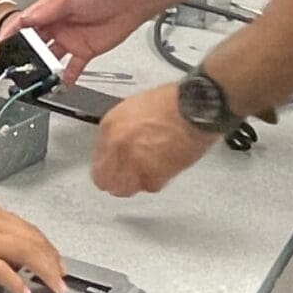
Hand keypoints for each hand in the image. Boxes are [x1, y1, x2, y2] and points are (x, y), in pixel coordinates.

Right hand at [0, 201, 65, 292]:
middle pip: (31, 237)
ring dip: (43, 269)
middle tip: (64, 279)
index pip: (27, 228)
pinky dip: (15, 279)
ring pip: (22, 249)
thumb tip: (10, 260)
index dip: (48, 247)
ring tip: (55, 285)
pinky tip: (24, 290)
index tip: (58, 263)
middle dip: (53, 260)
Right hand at [9, 0, 151, 80]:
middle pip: (34, 43)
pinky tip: (58, 84)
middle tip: (17, 65)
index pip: (25, 23)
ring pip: (50, 58)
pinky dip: (64, 77)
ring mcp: (70, 40)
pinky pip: (71, 68)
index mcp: (50, 9)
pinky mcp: (85, 51)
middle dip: (24, 54)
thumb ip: (46, 9)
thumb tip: (25, 19)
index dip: (11, 33)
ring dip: (42, 67)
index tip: (1, 44)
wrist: (131, 1)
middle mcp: (58, 25)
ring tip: (35, 77)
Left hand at [92, 82, 216, 196]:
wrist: (196, 107)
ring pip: (126, 189)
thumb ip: (118, 131)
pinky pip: (149, 187)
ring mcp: (135, 162)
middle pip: (107, 182)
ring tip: (147, 171)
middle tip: (126, 176)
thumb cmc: (171, 103)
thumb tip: (113, 148)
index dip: (104, 168)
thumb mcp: (132, 109)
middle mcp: (118, 146)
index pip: (96, 162)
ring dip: (134, 183)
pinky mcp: (156, 175)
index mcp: (110, 127)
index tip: (111, 169)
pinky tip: (162, 168)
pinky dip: (155, 181)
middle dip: (115, 181)